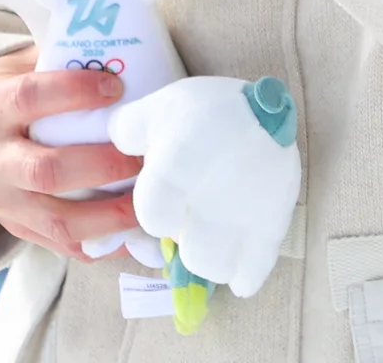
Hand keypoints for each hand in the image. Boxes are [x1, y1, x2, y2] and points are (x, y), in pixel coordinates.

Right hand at [0, 55, 139, 256]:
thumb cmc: (2, 93)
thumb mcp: (17, 66)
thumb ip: (61, 61)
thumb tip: (125, 51)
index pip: (30, 98)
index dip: (74, 93)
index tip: (116, 87)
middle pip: (45, 171)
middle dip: (101, 166)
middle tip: (143, 155)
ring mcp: (3, 200)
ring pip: (54, 220)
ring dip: (108, 217)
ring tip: (148, 204)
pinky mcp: (15, 227)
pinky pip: (57, 245)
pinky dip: (98, 245)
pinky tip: (133, 235)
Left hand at [110, 76, 301, 297]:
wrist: (268, 105)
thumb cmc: (209, 109)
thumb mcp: (161, 107)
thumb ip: (126, 130)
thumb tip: (109, 149)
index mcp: (178, 164)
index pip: (153, 218)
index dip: (156, 214)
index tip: (167, 202)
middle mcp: (211, 195)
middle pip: (186, 249)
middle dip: (184, 238)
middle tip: (192, 219)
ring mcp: (244, 212)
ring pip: (215, 264)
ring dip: (209, 257)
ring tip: (213, 239)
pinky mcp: (273, 219)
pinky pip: (257, 263)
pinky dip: (245, 276)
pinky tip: (239, 276)